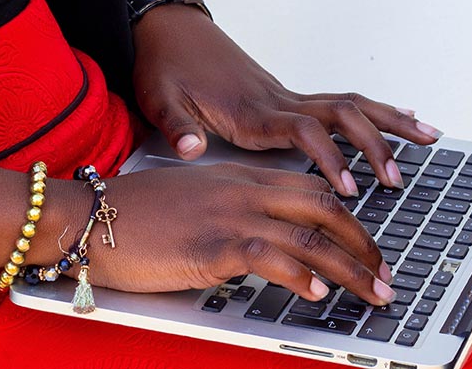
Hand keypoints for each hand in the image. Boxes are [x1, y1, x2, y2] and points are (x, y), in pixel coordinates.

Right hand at [69, 163, 395, 305]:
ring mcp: (229, 215)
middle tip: (386, 274)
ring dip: (351, 268)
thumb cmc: (129, 215)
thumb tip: (256, 243)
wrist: (86, 217)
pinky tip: (317, 294)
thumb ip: (227, 212)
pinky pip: (271, 257)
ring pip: (310, 237)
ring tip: (374, 293)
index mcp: (238, 178)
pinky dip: (301, 277)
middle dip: (364, 244)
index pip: (310, 190)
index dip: (348, 218)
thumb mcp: (190, 202)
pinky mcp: (211, 244)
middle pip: (324, 208)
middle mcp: (242, 190)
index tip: (367, 246)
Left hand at [131, 4, 442, 195]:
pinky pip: (340, 103)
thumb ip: (178, 127)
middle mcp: (277, 100)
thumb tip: (190, 149)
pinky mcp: (285, 95)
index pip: (304, 130)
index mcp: (251, 110)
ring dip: (390, 121)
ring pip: (349, 105)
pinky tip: (400, 118)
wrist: (166, 29)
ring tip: (429, 137)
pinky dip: (374, 111)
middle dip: (375, 145)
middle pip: (341, 115)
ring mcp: (285, 95)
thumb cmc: (163, 65)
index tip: (348, 187)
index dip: (329, 158)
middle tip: (398, 178)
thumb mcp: (159, 98)